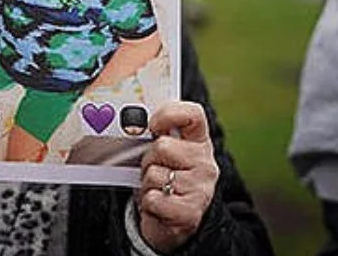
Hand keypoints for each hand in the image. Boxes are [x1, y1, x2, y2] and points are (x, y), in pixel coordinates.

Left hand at [134, 101, 219, 252]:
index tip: (153, 125)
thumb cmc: (165, 180)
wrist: (173, 222)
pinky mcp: (190, 213)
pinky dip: (148, 204)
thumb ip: (155, 134)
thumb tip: (132, 119)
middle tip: (154, 170)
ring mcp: (201, 189)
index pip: (192, 114)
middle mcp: (205, 163)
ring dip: (147, 184)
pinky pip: (153, 199)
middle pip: (162, 146)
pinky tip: (158, 206)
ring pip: (154, 174)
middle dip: (148, 160)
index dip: (169, 114)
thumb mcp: (163, 154)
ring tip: (157, 189)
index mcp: (199, 142)